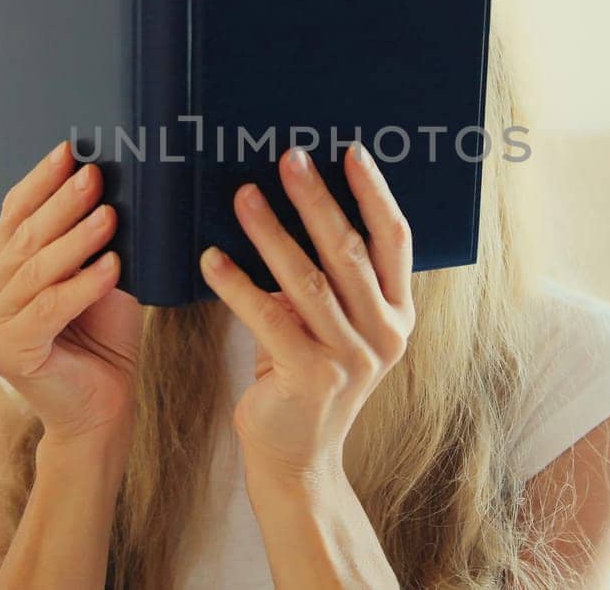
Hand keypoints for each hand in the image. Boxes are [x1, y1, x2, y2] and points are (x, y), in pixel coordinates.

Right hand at [0, 141, 141, 443]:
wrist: (103, 408)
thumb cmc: (104, 339)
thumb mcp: (98, 278)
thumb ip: (90, 243)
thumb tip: (110, 188)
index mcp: (0, 272)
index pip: (15, 216)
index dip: (41, 182)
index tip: (69, 150)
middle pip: (25, 239)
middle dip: (62, 203)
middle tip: (94, 174)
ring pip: (37, 272)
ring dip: (76, 240)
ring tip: (109, 215)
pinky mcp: (7, 353)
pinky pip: (49, 309)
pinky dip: (82, 286)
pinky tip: (112, 267)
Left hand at [198, 143, 414, 481]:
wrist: (297, 458)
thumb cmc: (306, 377)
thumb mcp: (334, 325)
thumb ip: (330, 278)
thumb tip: (291, 202)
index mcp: (398, 313)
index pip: (394, 240)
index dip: (374, 193)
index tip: (351, 152)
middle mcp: (383, 334)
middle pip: (349, 251)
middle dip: (317, 199)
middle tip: (289, 158)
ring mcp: (351, 358)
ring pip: (308, 280)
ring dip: (272, 231)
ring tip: (243, 195)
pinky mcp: (310, 377)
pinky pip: (268, 317)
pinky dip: (236, 284)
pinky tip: (211, 258)